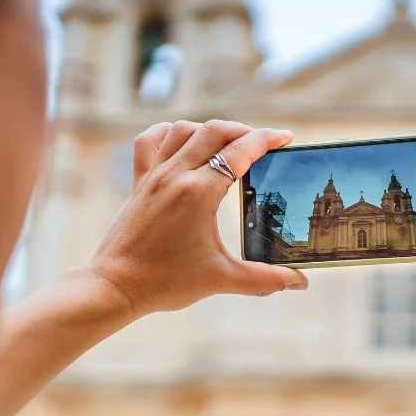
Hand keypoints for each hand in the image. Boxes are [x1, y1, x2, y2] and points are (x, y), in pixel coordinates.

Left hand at [80, 120, 307, 316]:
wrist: (115, 286)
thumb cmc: (165, 282)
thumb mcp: (221, 279)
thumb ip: (264, 279)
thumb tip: (300, 282)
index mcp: (198, 193)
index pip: (238, 152)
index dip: (266, 140)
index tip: (285, 137)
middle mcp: (174, 176)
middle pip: (214, 131)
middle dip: (244, 130)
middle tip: (264, 142)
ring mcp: (153, 175)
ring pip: (184, 130)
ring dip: (210, 129)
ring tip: (229, 142)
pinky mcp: (138, 182)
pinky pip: (151, 140)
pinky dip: (169, 132)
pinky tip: (182, 139)